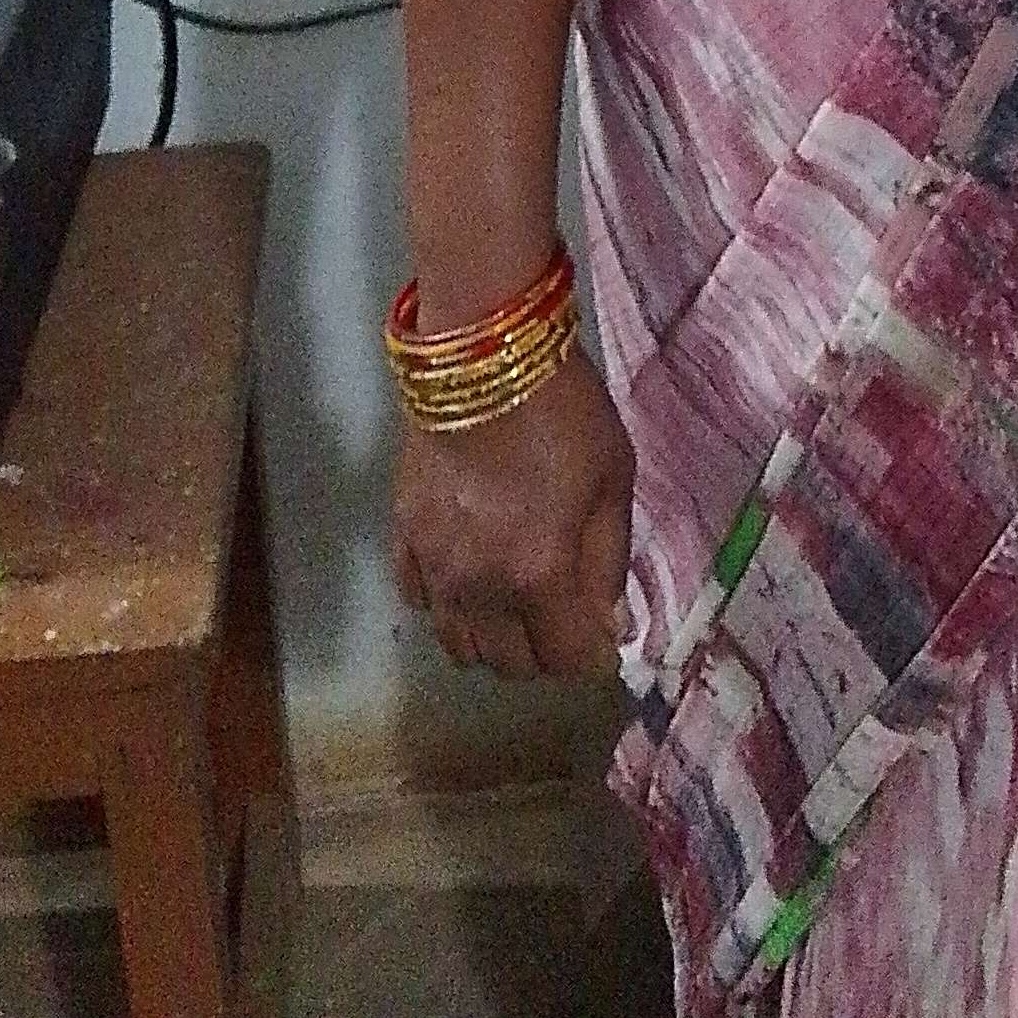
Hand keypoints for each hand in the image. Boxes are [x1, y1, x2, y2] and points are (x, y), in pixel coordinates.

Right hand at [391, 350, 635, 680]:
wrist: (484, 355)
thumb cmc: (563, 411)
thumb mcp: (614, 479)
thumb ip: (610, 560)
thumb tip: (607, 624)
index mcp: (539, 575)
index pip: (564, 659)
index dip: (589, 656)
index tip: (602, 637)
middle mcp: (480, 589)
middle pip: (508, 663)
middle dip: (543, 653)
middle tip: (563, 618)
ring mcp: (434, 568)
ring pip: (458, 646)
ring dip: (493, 640)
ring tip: (517, 606)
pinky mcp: (402, 539)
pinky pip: (419, 602)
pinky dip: (447, 606)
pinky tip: (468, 579)